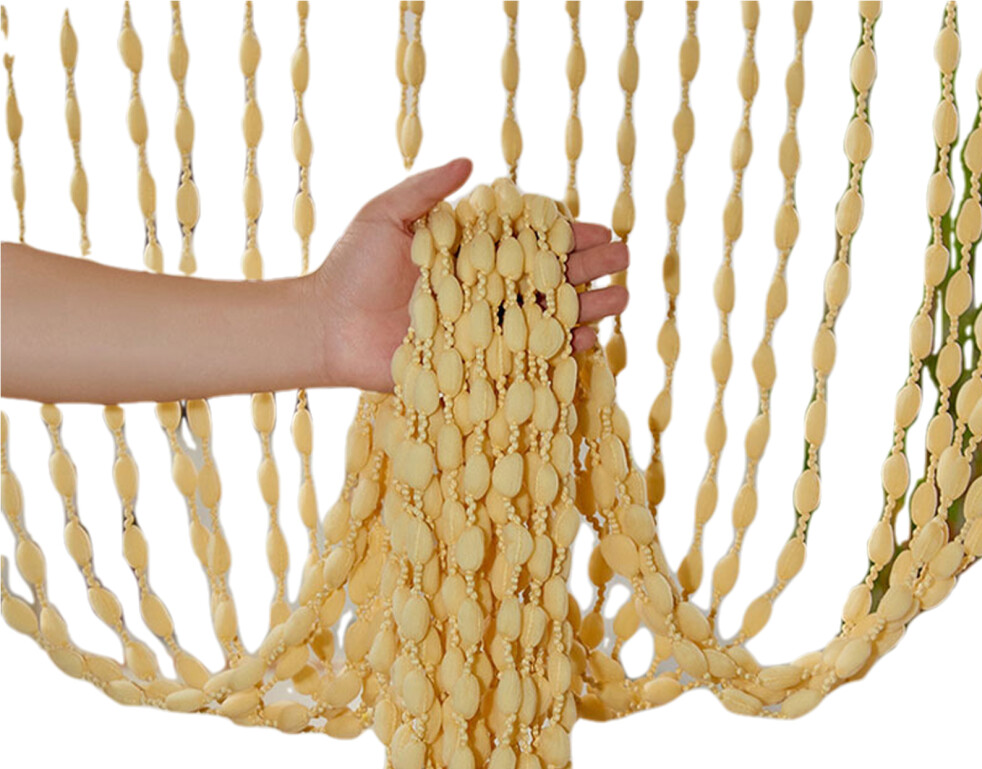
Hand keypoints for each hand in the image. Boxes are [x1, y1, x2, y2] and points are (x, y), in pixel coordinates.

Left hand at [308, 158, 629, 392]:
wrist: (326, 328)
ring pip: (547, 318)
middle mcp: (485, 288)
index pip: (530, 240)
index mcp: (472, 251)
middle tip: (624, 262)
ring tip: (621, 300)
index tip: (601, 230)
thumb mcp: (386, 216)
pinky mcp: (477, 364)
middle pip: (549, 278)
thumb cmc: (351, 268)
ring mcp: (484, 327)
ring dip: (588, 309)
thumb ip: (426, 190)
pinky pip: (526, 360)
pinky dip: (560, 352)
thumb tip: (472, 160)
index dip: (567, 235)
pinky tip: (590, 341)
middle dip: (590, 268)